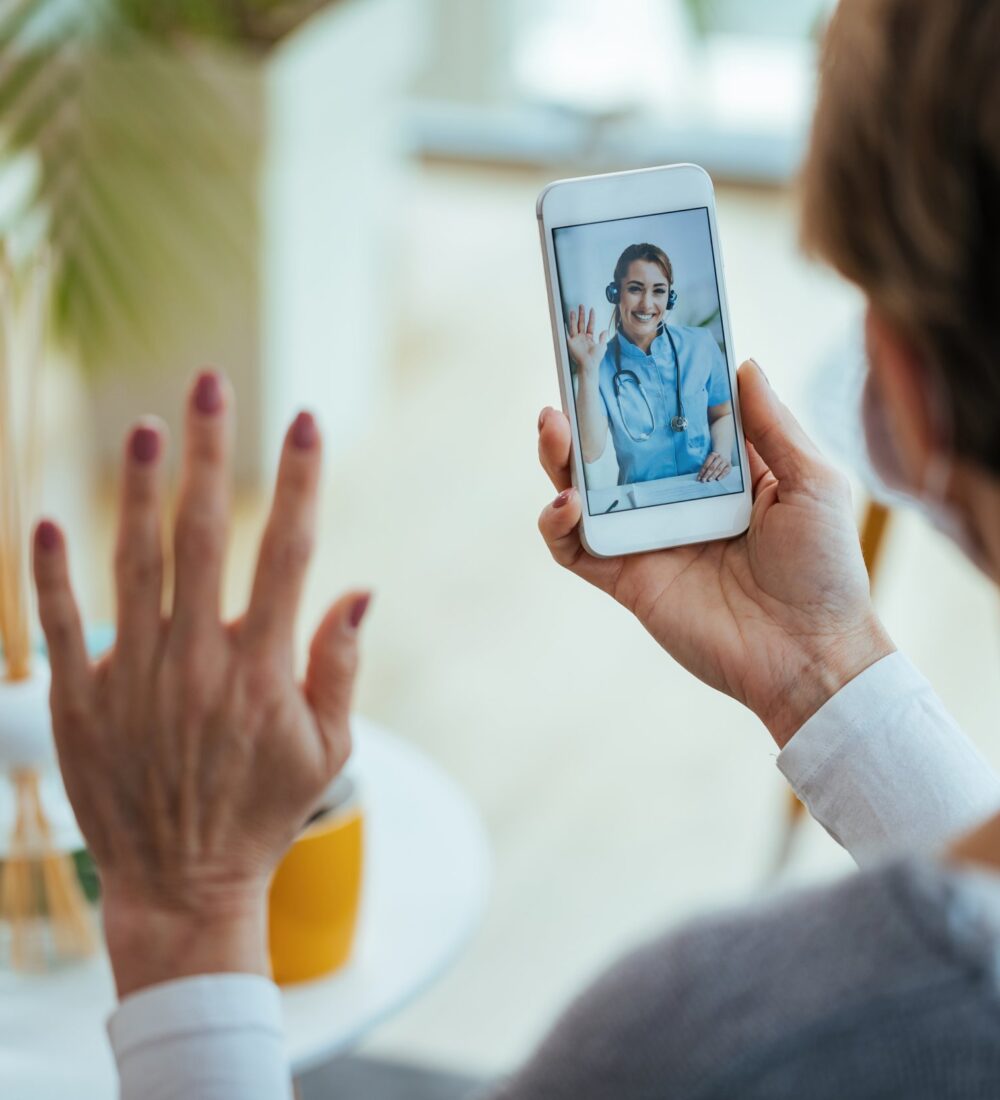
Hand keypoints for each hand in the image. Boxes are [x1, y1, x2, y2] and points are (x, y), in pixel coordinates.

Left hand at [32, 371, 370, 995]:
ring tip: (144, 428)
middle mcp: (196, 660)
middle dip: (209, 452)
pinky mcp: (81, 704)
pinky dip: (54, 574)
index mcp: (261, 667)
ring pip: (133, 565)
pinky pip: (64, 627)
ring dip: (137, 491)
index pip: (287, 552)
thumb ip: (338, 664)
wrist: (184, 886)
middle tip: (209, 384)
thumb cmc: (264, 813)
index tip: (305, 421)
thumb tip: (360, 589)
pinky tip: (49, 521)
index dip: (298, 481)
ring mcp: (133, 679)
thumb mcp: (326, 747)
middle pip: (202, 534)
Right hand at [537, 361, 893, 746]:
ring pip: (584, 491)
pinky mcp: (626, 579)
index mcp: (717, 472)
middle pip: (614, 448)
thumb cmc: (825, 568)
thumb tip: (743, 363)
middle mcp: (675, 500)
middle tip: (570, 376)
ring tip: (553, 423)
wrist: (810, 653)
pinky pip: (575, 548)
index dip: (644, 383)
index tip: (623, 345)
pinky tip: (565, 502)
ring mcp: (646, 539)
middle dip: (586, 413)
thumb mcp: (813, 482)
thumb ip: (771, 426)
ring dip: (558, 457)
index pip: (668, 417)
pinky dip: (556, 525)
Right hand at [566, 305, 607, 378]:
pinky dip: (566, 327)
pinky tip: (565, 321)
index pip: (590, 325)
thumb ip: (603, 338)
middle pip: (581, 323)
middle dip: (581, 314)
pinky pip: (568, 333)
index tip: (592, 310)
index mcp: (589, 338)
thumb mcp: (602, 346)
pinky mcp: (571, 342)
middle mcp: (582, 338)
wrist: (589, 364)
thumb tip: (605, 331)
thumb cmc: (595, 358)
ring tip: (573, 310)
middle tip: (581, 306)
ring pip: (574, 326)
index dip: (591, 317)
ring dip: (573, 318)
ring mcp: (576, 340)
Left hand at [697, 451, 730, 481]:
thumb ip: (705, 467)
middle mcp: (720, 457)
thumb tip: (700, 477)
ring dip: (713, 475)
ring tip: (709, 480)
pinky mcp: (729, 466)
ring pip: (719, 469)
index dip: (702, 471)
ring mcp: (725, 461)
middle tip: (703, 480)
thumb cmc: (714, 459)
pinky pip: (726, 471)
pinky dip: (722, 475)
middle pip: (712, 466)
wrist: (724, 453)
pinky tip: (718, 479)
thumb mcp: (709, 459)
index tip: (698, 478)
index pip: (706, 464)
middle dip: (707, 474)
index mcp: (713, 455)